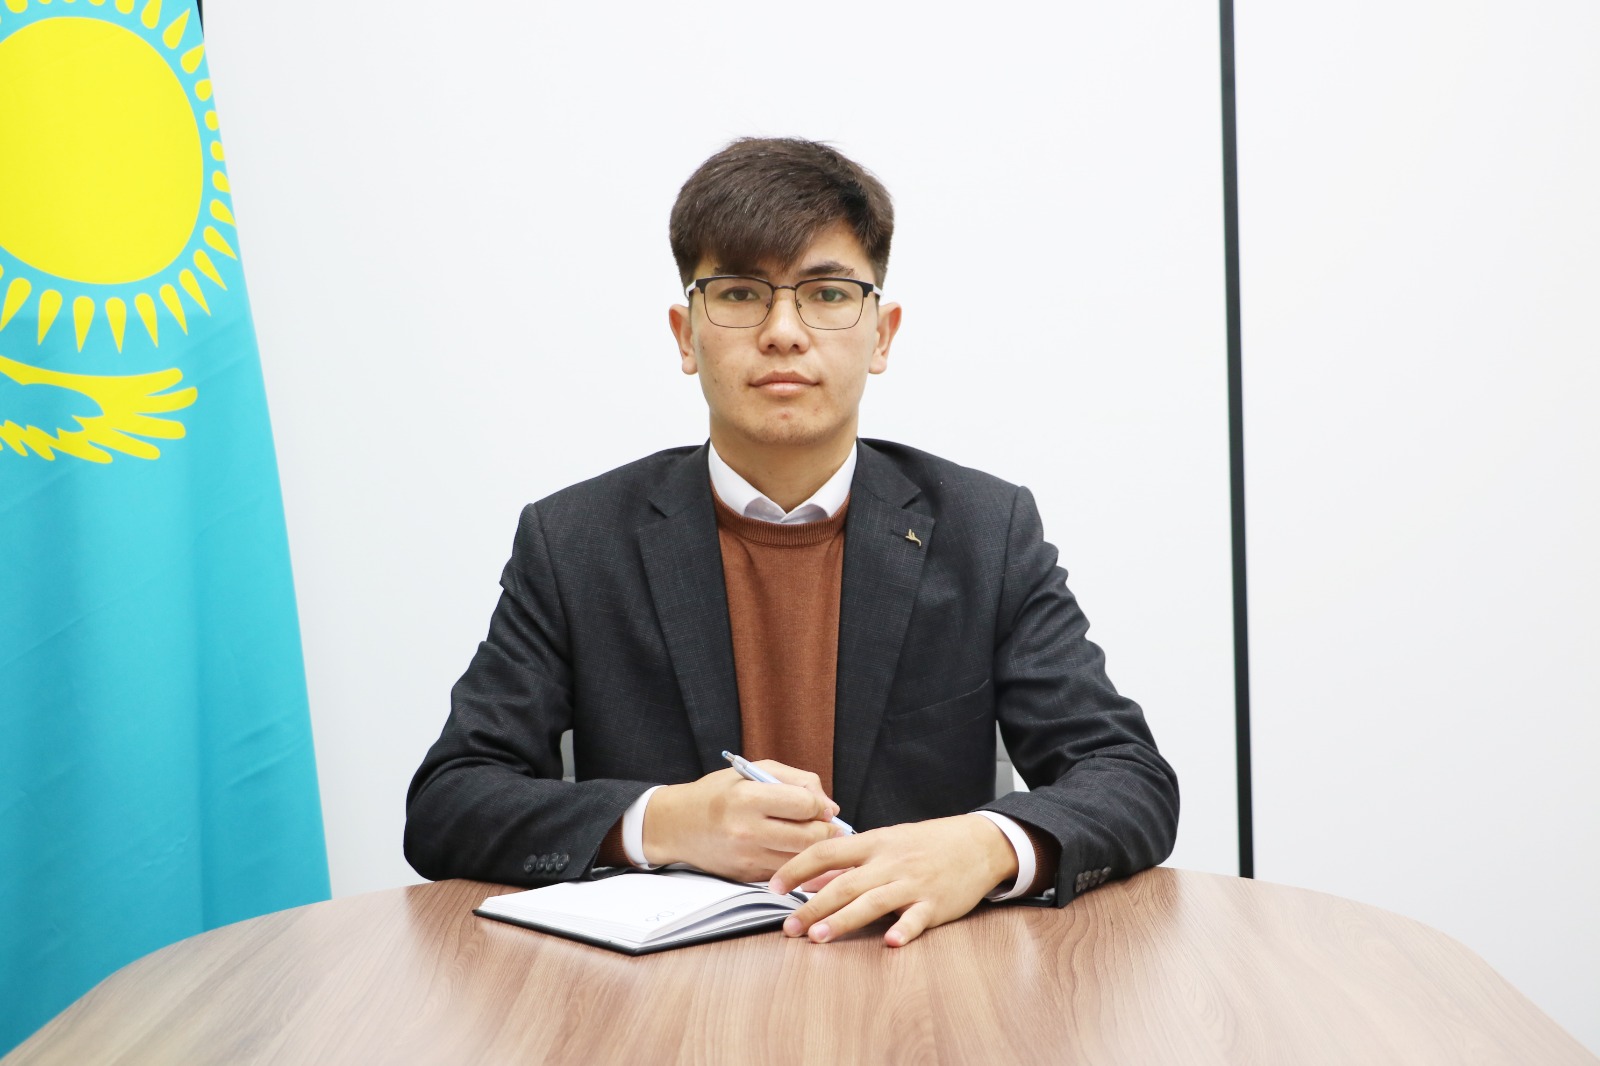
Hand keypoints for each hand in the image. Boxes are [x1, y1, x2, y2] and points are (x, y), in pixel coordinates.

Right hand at [642, 761, 841, 882]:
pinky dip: (795, 862)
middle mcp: (747, 830)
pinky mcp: (746, 876)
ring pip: (802, 859)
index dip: (821, 805)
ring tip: (812, 837)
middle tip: (827, 826)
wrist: (676, 825)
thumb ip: (796, 780)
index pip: (805, 804)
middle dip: (826, 831)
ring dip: (814, 850)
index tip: (822, 806)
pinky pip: (785, 871)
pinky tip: (792, 850)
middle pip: (810, 837)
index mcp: (748, 797)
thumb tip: (831, 807)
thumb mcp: (753, 771)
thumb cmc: (718, 793)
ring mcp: (747, 857)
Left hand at [769, 814, 1017, 946]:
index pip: (827, 852)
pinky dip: (904, 930)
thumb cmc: (926, 844)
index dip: (797, 868)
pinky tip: (890, 943)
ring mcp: (913, 884)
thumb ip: (848, 862)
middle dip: (813, 906)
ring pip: (873, 901)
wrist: (978, 844)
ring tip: (819, 937)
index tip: (775, 886)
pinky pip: (917, 918)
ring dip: (844, 919)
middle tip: (789, 928)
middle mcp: (890, 862)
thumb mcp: (885, 843)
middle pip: (845, 883)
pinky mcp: (936, 904)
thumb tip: (809, 881)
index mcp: (874, 843)